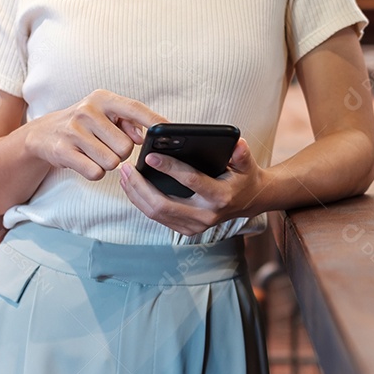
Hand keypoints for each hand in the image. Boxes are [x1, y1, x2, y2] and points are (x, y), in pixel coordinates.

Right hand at [23, 90, 167, 179]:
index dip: (154, 121)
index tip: (170, 130)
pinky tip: (85, 161)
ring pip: (112, 162)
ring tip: (94, 153)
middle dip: (121, 153)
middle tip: (107, 146)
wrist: (44, 134)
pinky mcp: (63, 151)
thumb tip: (143, 136)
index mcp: (102, 99)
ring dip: (107, 164)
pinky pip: (95, 172)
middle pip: (126, 146)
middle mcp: (87, 111)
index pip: (134, 109)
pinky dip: (95, 172)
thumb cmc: (84, 125)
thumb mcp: (104, 114)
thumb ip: (127, 121)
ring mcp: (73, 131)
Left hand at [118, 138, 264, 235]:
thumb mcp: (247, 164)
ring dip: (136, 194)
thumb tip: (238, 143)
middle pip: (163, 205)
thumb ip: (242, 154)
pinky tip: (132, 187)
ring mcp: (194, 226)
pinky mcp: (187, 229)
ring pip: (156, 214)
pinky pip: (157, 217)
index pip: (190, 181)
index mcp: (220, 197)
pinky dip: (141, 202)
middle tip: (126, 168)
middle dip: (140, 186)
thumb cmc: (244, 178)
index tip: (149, 156)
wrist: (249, 202)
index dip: (169, 168)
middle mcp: (205, 215)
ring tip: (124, 175)